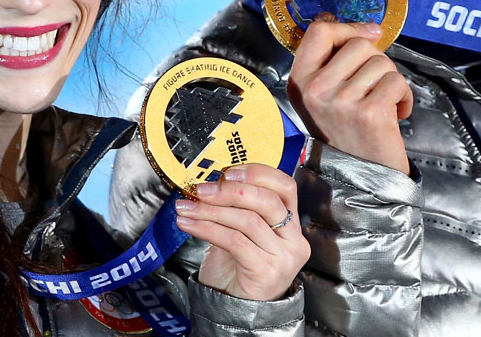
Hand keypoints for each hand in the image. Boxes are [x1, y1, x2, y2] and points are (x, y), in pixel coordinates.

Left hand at [175, 164, 309, 300]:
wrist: (237, 309)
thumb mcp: (241, 231)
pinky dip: (208, 229)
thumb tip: (210, 182)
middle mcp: (293, 239)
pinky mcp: (267, 271)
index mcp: (291, 223)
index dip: (258, 173)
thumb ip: (236, 207)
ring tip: (187, 208)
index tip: (229, 171)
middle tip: (201, 189)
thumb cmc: (238, 268)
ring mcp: (283, 257)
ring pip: (247, 220)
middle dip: (229, 191)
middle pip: (267, 201)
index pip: (285, 186)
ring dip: (210, 210)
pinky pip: (235, 241)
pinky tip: (190, 225)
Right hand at [286, 19, 413, 174]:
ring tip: (383, 102)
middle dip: (376, 60)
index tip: (369, 34)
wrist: (362, 177)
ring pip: (381, 62)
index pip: (319, 32)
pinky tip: (395, 114)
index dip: (347, 27)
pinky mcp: (368, 113)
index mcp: (300, 81)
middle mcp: (315, 90)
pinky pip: (397, 81)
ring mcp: (341, 101)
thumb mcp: (324, 95)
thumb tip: (366, 29)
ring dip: (391, 80)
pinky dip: (404, 96)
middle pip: (358, 44)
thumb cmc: (347, 130)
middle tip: (374, 86)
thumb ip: (334, 62)